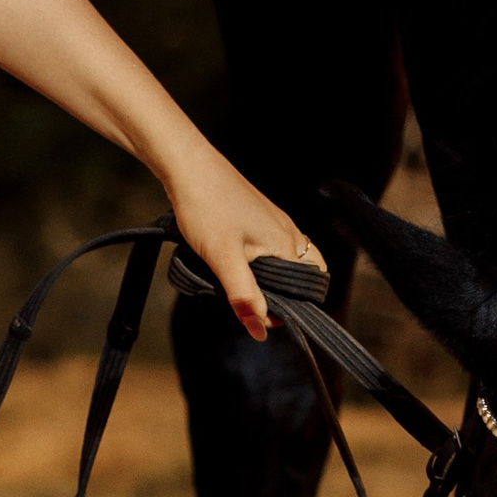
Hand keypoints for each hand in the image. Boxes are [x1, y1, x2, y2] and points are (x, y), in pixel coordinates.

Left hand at [164, 152, 323, 337]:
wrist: (188, 166)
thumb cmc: (206, 206)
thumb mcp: (223, 259)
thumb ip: (243, 296)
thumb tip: (259, 330)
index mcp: (287, 243)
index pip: (307, 288)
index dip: (287, 309)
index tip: (258, 316)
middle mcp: (288, 232)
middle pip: (299, 276)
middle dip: (278, 294)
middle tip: (246, 300)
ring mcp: (273, 222)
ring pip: (282, 261)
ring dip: (265, 278)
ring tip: (236, 281)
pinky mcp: (257, 216)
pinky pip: (268, 247)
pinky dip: (257, 261)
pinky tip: (232, 261)